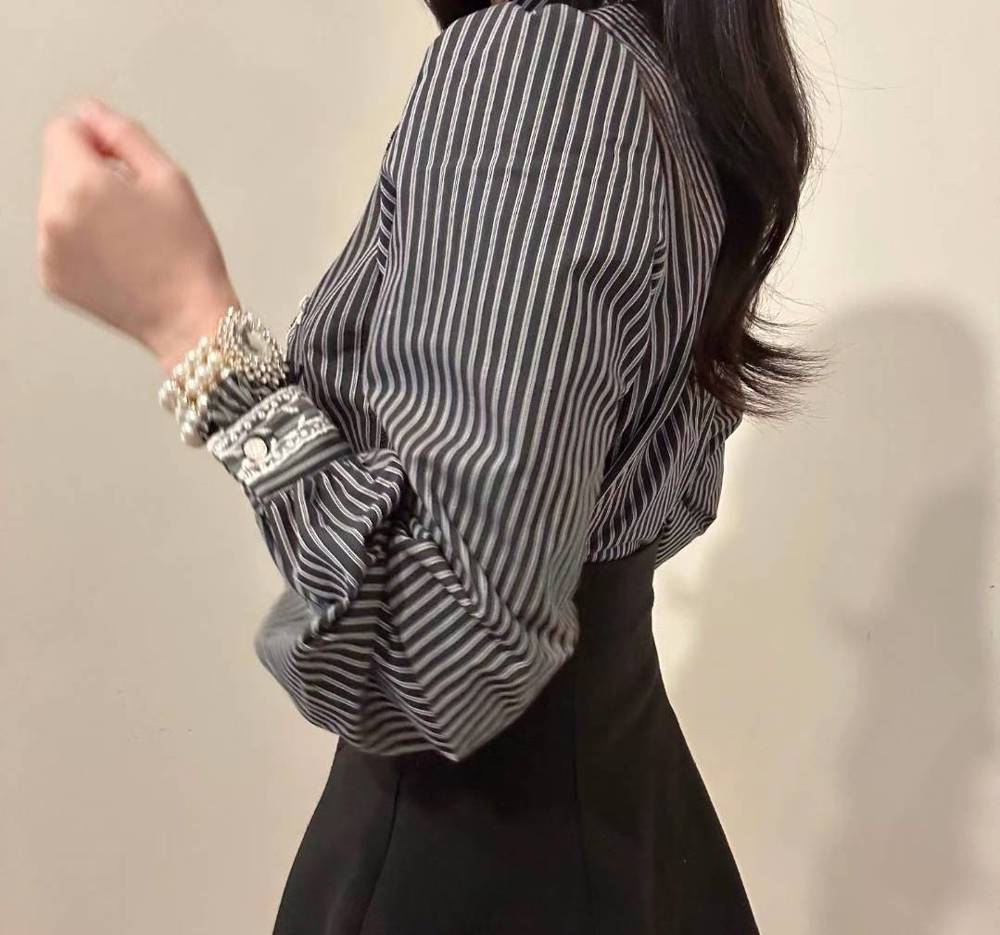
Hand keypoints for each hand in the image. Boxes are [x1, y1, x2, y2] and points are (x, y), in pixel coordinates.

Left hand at [35, 96, 240, 372]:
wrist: (188, 318)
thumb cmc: (187, 257)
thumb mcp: (170, 178)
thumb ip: (125, 134)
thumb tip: (93, 115)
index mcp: (81, 186)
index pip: (62, 130)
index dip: (95, 138)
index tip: (121, 160)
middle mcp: (53, 217)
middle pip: (58, 167)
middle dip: (91, 175)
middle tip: (138, 207)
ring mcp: (48, 251)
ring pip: (57, 204)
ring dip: (85, 209)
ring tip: (131, 236)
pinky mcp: (53, 277)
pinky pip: (58, 240)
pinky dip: (83, 242)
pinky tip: (119, 258)